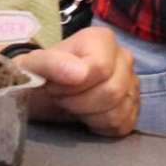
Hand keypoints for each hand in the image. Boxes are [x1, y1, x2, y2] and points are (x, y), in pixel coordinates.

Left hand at [14, 28, 137, 136]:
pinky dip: (98, 126)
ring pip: (117, 111)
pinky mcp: (134, 109)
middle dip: (77, 101)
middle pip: (111, 91)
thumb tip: (79, 73)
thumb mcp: (31, 65)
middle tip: (59, 97)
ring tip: (71, 104)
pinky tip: (86, 115)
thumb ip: (50, 63)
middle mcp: (124, 58)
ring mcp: (132, 84)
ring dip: (86, 115)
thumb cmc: (41, 75)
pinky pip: (121, 125)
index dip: (72, 85)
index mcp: (102, 39)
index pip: (99, 67)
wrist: (45, 92)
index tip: (52, 86)